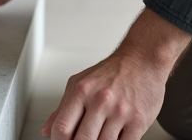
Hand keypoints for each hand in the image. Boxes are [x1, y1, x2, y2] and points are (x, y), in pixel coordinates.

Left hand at [43, 10, 191, 139]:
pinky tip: (115, 137)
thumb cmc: (113, 71)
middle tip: (84, 139)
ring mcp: (120, 111)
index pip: (62, 129)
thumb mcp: (80, 82)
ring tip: (101, 135)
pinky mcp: (138, 121)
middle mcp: (101, 100)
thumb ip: (62, 108)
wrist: (144, 58)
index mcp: (82, 91)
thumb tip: (47, 131)